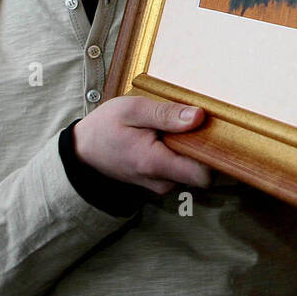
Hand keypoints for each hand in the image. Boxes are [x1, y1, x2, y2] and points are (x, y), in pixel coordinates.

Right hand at [72, 97, 210, 194]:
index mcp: (155, 164)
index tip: (213, 132)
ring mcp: (162, 185)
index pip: (204, 174)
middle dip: (203, 148)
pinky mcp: (161, 183)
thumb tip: (199, 116)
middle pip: (203, 171)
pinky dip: (182, 155)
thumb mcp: (132, 110)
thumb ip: (166, 114)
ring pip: (194, 171)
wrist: (82, 151)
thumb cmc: (105, 128)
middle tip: (193, 124)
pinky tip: (169, 139)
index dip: (214, 154)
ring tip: (175, 130)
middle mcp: (162, 182)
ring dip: (191, 151)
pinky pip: (183, 171)